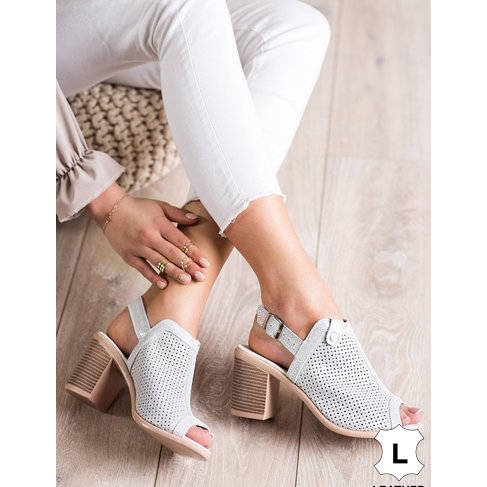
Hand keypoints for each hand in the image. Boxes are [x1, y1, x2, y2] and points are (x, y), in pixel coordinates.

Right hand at [87, 183, 208, 287]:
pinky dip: (152, 277)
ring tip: (187, 281)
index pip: (181, 241)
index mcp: (159, 224)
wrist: (110, 209)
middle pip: (173, 253)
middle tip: (201, 276)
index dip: (194, 252)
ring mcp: (138, 247)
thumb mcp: (160, 206)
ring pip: (159, 262)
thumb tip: (196, 219)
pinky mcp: (128, 255)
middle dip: (189, 266)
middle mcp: (150, 236)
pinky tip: (163, 285)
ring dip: (174, 273)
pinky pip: (142, 268)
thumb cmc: (138, 207)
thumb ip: (178, 214)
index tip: (205, 263)